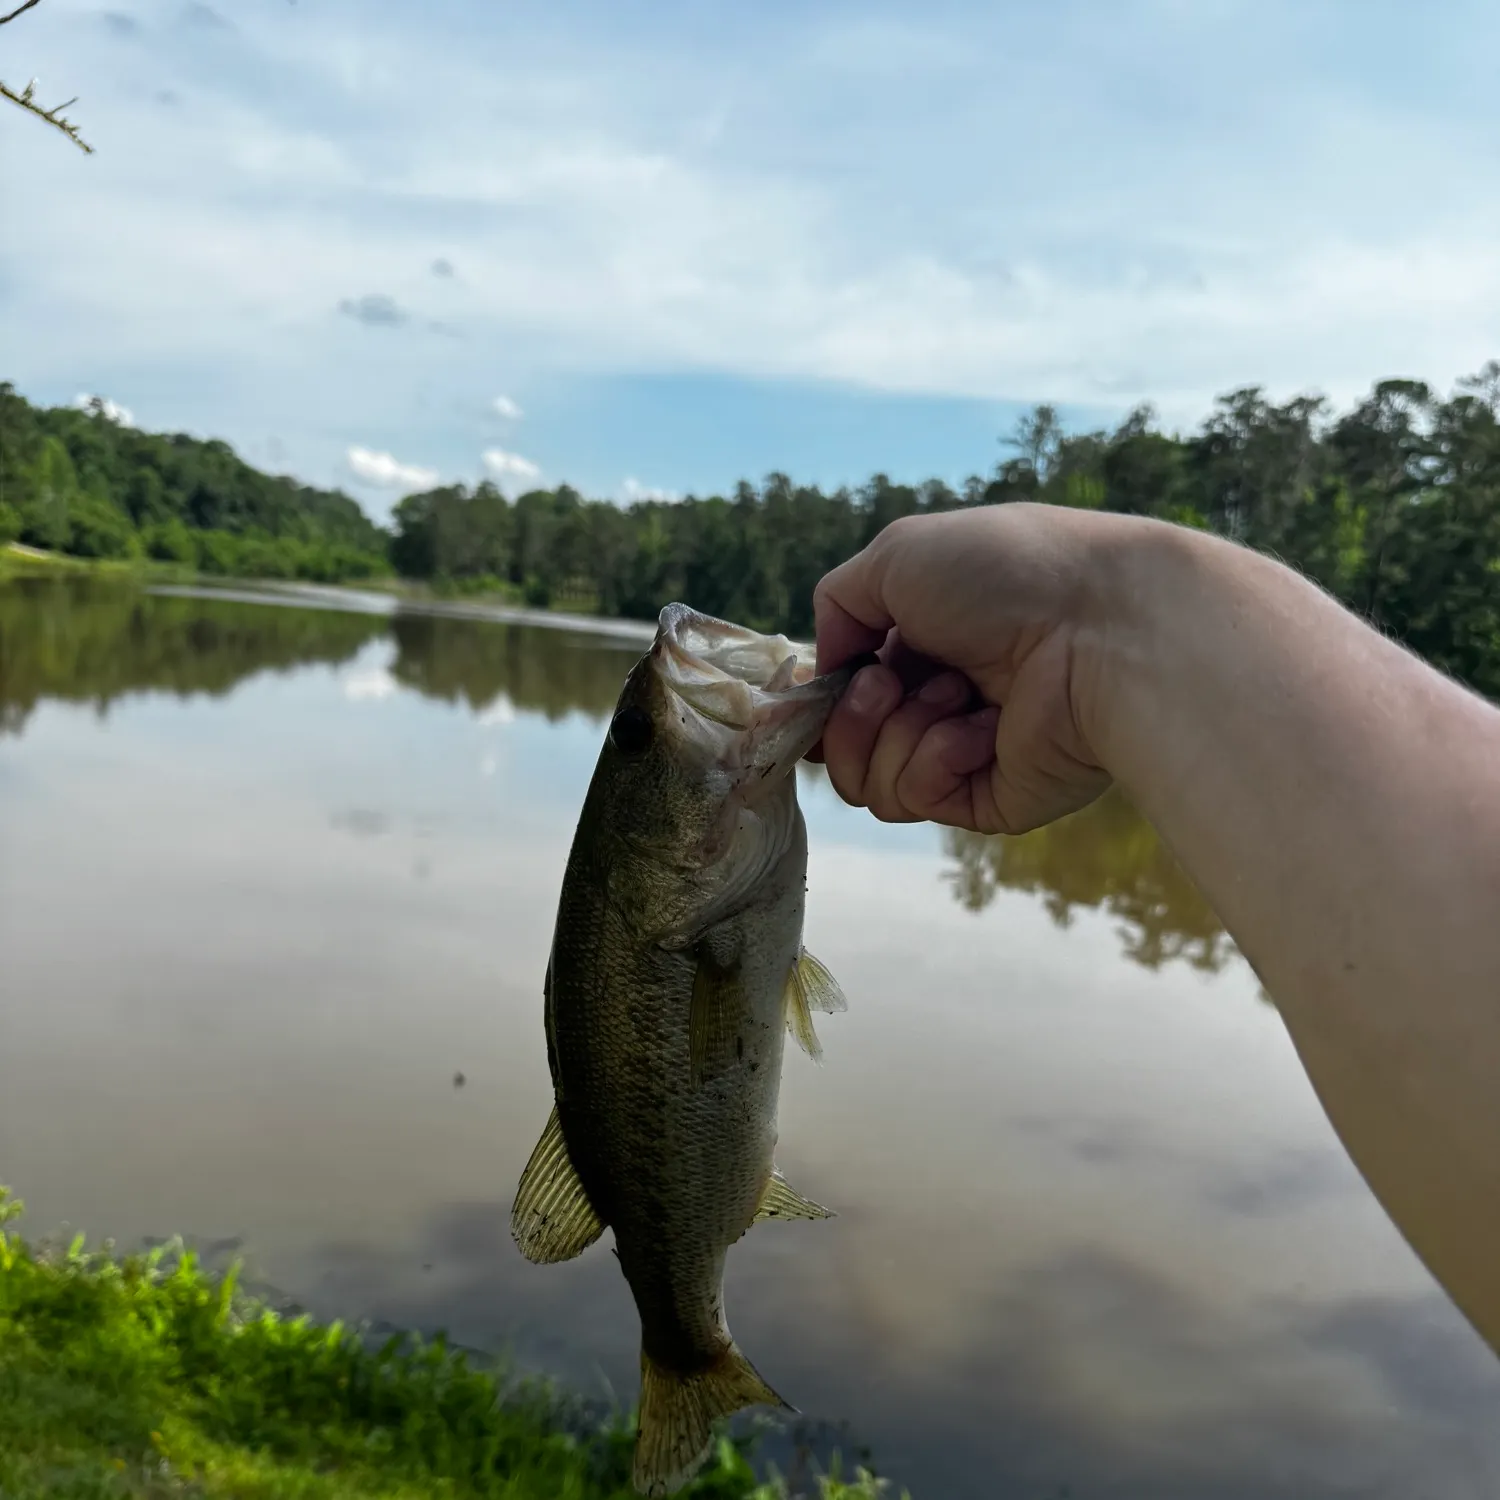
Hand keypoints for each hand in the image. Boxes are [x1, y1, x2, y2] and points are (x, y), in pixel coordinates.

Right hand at [810, 503, 1136, 833]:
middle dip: (854, 714)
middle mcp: (942, 698)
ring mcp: (965, 753)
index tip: (826, 682)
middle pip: (845, 746)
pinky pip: (919, 799)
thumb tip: (829, 665)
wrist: (1100, 626)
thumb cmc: (1005, 572)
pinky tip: (980, 728)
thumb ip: (838, 601)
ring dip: (895, 732)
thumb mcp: (897, 554)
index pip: (845, 691)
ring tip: (953, 694)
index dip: (824, 695)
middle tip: (892, 681)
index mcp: (923, 640)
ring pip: (872, 781)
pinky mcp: (990, 799)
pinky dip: (933, 760)